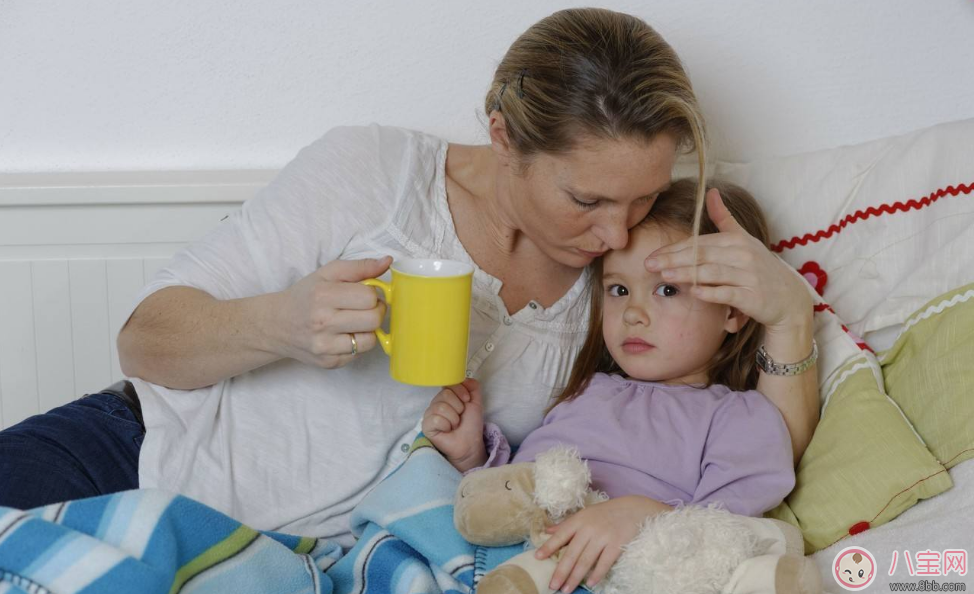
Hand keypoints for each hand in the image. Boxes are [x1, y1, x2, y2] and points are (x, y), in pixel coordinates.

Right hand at [274, 256, 390, 368]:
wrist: (277, 325)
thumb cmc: (306, 296)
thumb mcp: (328, 273)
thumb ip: (360, 266)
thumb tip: (388, 261)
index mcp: (323, 296)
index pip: (369, 297)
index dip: (373, 294)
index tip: (365, 294)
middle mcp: (322, 322)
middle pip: (374, 320)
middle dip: (376, 312)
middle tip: (365, 308)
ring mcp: (325, 346)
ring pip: (370, 340)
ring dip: (368, 330)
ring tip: (355, 322)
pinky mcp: (329, 362)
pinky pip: (359, 354)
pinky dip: (357, 343)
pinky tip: (344, 335)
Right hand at [422, 379, 485, 471]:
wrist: (470, 444)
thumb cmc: (470, 425)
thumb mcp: (476, 402)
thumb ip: (473, 387)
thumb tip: (464, 377)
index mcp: (446, 397)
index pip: (448, 384)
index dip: (460, 391)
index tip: (466, 401)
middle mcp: (436, 404)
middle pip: (445, 394)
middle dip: (458, 407)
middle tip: (460, 417)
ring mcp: (429, 415)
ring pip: (441, 407)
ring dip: (453, 418)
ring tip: (454, 425)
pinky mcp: (426, 426)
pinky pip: (435, 419)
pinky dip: (445, 426)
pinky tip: (447, 431)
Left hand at [536, 496, 670, 592]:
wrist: (633, 509)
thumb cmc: (606, 513)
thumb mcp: (585, 514)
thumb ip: (566, 524)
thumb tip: (546, 531)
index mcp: (579, 520)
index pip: (561, 535)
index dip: (549, 546)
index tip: (537, 558)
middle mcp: (589, 529)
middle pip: (572, 553)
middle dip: (561, 571)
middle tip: (552, 585)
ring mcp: (603, 537)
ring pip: (586, 561)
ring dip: (575, 577)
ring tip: (566, 590)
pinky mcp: (616, 545)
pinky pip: (604, 563)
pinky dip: (596, 574)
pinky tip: (589, 584)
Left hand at [644, 189, 811, 332]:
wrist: (789, 298)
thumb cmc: (760, 268)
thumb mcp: (743, 239)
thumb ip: (724, 218)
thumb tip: (711, 190)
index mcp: (736, 240)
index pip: (699, 243)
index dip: (675, 249)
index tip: (653, 255)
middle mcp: (743, 255)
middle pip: (702, 255)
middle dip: (673, 260)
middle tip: (649, 264)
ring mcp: (749, 276)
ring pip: (712, 273)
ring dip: (687, 274)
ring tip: (665, 276)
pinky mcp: (753, 297)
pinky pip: (728, 293)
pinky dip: (711, 293)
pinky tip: (693, 292)